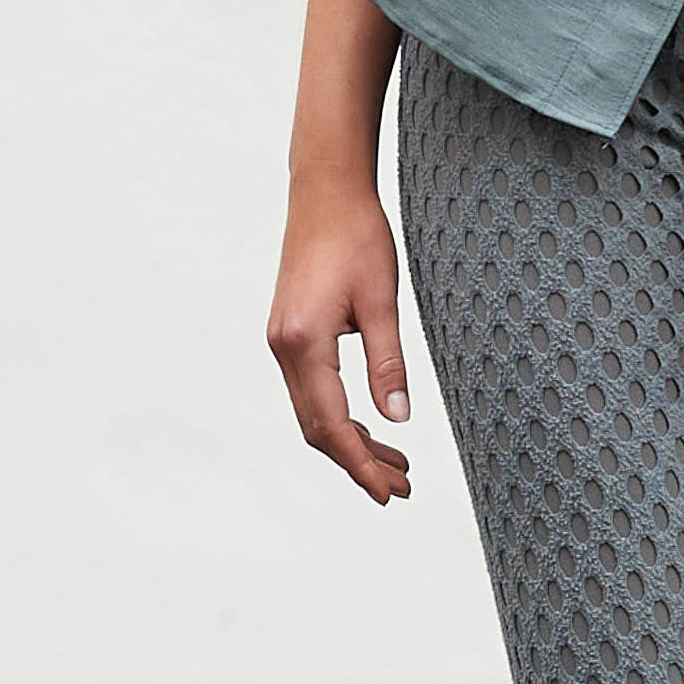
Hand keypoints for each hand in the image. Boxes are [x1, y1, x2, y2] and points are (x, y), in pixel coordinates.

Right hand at [267, 172, 412, 503]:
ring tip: (396, 462)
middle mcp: (283, 347)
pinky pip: (311, 390)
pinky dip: (339, 415)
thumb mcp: (382, 300)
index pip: (331, 424)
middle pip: (316, 428)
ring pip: (312, 412)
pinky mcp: (289, 333)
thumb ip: (388, 362)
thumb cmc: (356, 235)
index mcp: (304, 342)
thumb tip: (398, 419)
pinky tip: (370, 423)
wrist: (325, 191)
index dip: (360, 463)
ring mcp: (281, 341)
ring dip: (350, 441)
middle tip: (401, 486)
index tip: (389, 492)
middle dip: (357, 461)